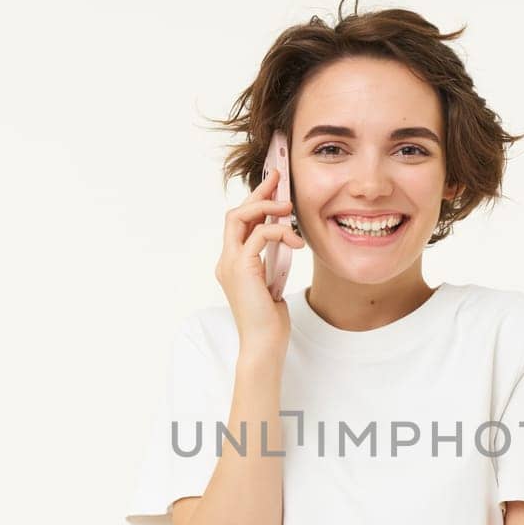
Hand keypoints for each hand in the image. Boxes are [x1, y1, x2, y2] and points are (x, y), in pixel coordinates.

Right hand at [214, 166, 305, 358]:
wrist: (264, 344)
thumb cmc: (270, 321)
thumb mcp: (273, 282)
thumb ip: (271, 261)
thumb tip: (285, 239)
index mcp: (233, 263)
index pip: (240, 223)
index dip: (256, 200)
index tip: (273, 184)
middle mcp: (227, 260)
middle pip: (235, 213)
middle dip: (258, 193)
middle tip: (280, 180)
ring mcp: (230, 264)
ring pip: (239, 217)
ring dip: (266, 207)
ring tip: (289, 210)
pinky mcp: (241, 268)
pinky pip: (258, 235)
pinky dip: (278, 231)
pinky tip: (296, 241)